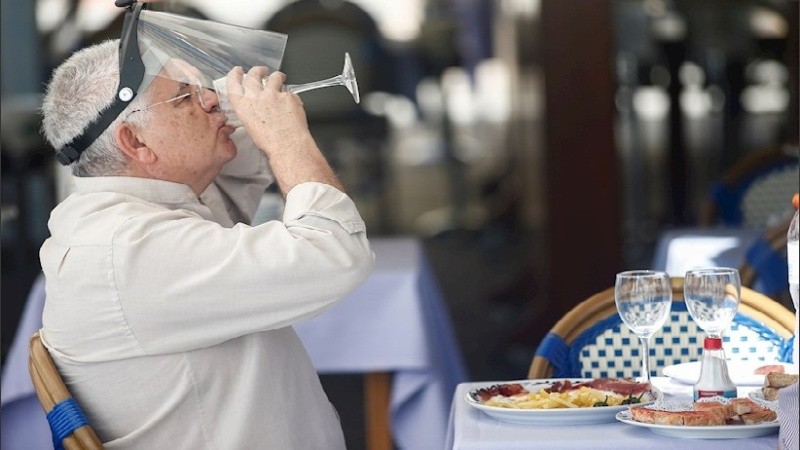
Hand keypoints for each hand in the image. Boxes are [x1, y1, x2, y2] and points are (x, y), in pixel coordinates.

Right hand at [223, 66, 343, 194]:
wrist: (287, 145)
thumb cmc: (270, 142)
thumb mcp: (251, 127)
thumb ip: (251, 112)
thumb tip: (256, 108)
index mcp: (243, 105)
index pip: (233, 82)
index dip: (235, 74)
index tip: (238, 71)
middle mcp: (256, 96)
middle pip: (254, 74)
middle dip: (258, 70)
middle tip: (262, 71)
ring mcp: (273, 94)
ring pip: (274, 77)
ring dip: (277, 76)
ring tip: (280, 78)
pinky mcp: (288, 95)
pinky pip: (290, 92)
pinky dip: (291, 96)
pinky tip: (292, 104)